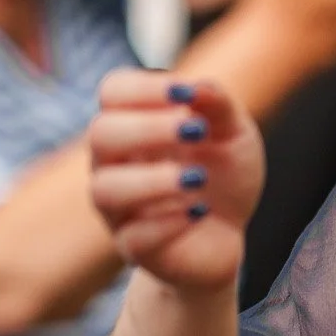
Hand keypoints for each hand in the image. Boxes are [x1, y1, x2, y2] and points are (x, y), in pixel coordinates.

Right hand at [88, 73, 263, 290]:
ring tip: (198, 179)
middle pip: (100, 134)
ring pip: (105, 189)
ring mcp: (119, 207)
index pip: (113, 91)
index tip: (185, 94)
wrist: (228, 235)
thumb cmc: (223, 176)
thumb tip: (196, 87)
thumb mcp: (234, 135)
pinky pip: (134, 237)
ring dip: (153, 180)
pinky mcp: (134, 247)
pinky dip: (168, 223)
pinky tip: (200, 211)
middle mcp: (114, 163)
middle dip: (147, 129)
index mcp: (133, 124)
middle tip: (196, 132)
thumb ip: (218, 106)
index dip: (143, 87)